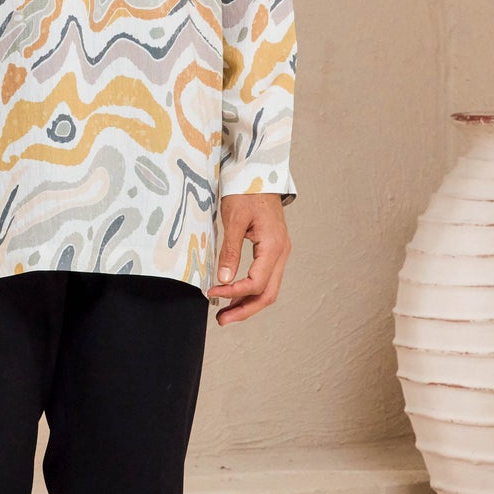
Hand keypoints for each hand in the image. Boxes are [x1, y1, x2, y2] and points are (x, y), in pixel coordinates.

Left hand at [207, 191, 289, 324]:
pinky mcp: (274, 251)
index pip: (255, 282)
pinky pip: (266, 278)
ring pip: (268, 289)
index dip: (233, 293)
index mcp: (274, 246)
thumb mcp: (234, 219)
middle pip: (267, 294)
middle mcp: (281, 252)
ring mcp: (280, 252)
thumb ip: (230, 250)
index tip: (212, 293)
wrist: (259, 173)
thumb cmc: (247, 191)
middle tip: (222, 320)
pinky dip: (251, 290)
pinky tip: (235, 295)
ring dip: (248, 303)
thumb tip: (224, 280)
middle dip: (245, 310)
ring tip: (226, 314)